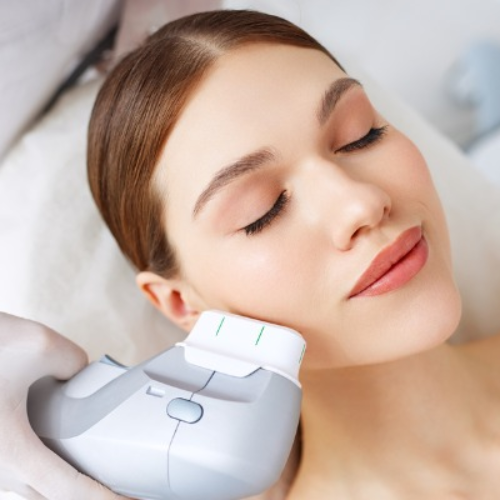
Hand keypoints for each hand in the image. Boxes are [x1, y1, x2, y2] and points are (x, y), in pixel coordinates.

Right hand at [0, 312, 131, 499]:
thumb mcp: (37, 345)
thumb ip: (73, 362)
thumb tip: (78, 372)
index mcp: (11, 453)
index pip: (69, 490)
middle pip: (49, 495)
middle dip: (85, 496)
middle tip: (118, 491)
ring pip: (28, 487)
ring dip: (59, 484)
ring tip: (88, 472)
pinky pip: (14, 472)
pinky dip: (39, 470)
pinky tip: (50, 452)